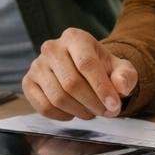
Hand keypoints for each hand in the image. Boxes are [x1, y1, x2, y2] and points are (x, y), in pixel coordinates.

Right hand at [23, 28, 138, 119]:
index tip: (114, 106)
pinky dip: (62, 116)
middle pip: (71, 83)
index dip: (101, 88)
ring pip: (57, 97)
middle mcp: (51, 48)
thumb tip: (120, 87)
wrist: (83, 69)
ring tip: (91, 111)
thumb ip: (125, 76)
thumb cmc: (102, 68)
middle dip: (93, 103)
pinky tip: (73, 111)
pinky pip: (44, 106)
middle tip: (106, 112)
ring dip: (80, 111)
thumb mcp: (121, 68)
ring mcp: (37, 65)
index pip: (86, 64)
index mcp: (75, 38)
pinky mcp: (28, 81)